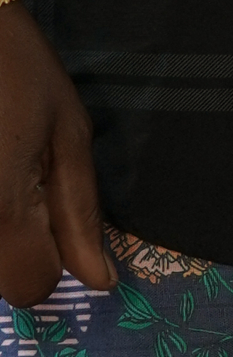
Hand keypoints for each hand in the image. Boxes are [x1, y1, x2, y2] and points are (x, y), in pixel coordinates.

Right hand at [0, 3, 111, 306]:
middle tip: (15, 179)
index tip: (50, 221)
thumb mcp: (68, 136)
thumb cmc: (16, 67)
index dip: (49, 263)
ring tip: (1, 162)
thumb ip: (80, 214)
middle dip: (12, 243)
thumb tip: (98, 281)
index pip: (28, 289)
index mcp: (1, 208)